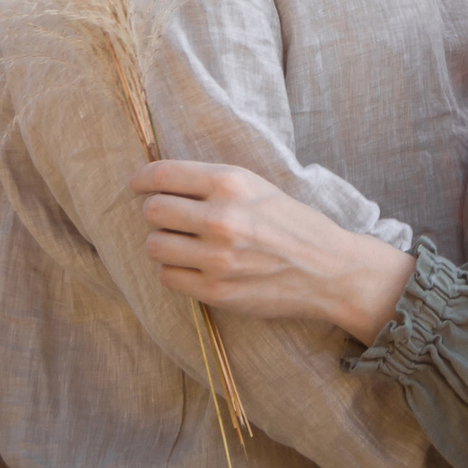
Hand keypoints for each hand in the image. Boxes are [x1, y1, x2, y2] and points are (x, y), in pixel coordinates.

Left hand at [132, 161, 415, 343]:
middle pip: (153, 211)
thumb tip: (157, 180)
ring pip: (155, 245)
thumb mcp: (256, 186)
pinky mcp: (215, 291)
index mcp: (230, 182)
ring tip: (186, 243)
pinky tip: (195, 266)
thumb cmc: (291, 223)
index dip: (142, 179)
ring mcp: (216, 258)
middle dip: (157, 212)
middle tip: (172, 217)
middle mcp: (220, 218)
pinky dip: (175, 271)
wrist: (328, 269)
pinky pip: (167, 277)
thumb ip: (211, 182)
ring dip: (165, 243)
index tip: (139, 185)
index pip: (162, 175)